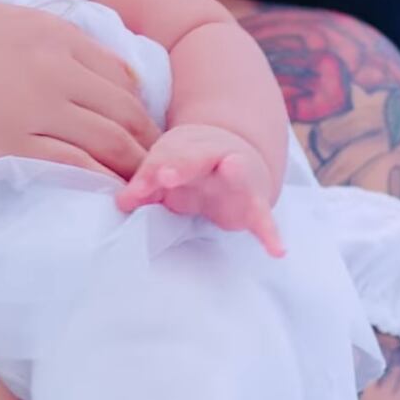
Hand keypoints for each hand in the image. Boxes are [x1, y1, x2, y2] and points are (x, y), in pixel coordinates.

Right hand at [0, 0, 161, 179]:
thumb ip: (36, 32)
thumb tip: (77, 49)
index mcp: (45, 29)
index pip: (117, 68)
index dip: (137, 101)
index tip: (141, 124)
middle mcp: (49, 63)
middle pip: (123, 105)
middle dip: (147, 137)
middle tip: (155, 163)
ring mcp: (32, 105)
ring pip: (109, 137)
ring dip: (133, 164)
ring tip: (141, 184)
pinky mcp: (11, 144)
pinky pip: (75, 166)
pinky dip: (101, 181)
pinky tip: (109, 194)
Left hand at [116, 123, 284, 256]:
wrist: (236, 157)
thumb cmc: (191, 166)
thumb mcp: (169, 170)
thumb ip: (147, 186)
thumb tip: (121, 203)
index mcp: (187, 148)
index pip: (164, 158)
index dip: (150, 174)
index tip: (136, 190)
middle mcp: (214, 157)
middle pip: (196, 158)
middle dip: (180, 166)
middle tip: (164, 176)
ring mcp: (237, 179)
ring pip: (236, 173)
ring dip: (232, 172)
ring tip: (233, 167)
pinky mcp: (254, 205)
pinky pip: (264, 219)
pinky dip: (271, 234)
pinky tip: (278, 251)